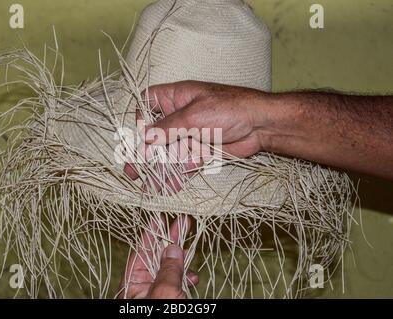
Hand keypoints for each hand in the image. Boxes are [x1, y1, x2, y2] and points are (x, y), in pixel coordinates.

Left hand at [118, 217, 198, 298]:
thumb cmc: (160, 318)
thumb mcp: (165, 291)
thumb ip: (169, 270)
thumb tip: (173, 249)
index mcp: (131, 286)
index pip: (140, 252)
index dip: (151, 234)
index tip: (159, 218)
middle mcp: (142, 289)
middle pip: (156, 258)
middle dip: (171, 240)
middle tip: (182, 222)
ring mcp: (155, 295)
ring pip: (169, 271)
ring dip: (181, 261)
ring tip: (190, 250)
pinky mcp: (168, 300)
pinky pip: (176, 284)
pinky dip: (185, 278)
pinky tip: (193, 278)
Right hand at [124, 81, 271, 189]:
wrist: (261, 125)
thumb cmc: (228, 109)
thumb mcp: (193, 116)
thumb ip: (166, 129)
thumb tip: (143, 138)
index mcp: (175, 98)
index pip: (147, 103)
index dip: (140, 118)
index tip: (139, 135)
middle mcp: (180, 116)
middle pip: (155, 135)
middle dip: (144, 154)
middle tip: (132, 171)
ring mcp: (189, 134)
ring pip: (168, 153)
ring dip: (159, 169)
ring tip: (149, 186)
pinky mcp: (200, 150)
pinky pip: (184, 164)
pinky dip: (177, 175)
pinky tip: (168, 187)